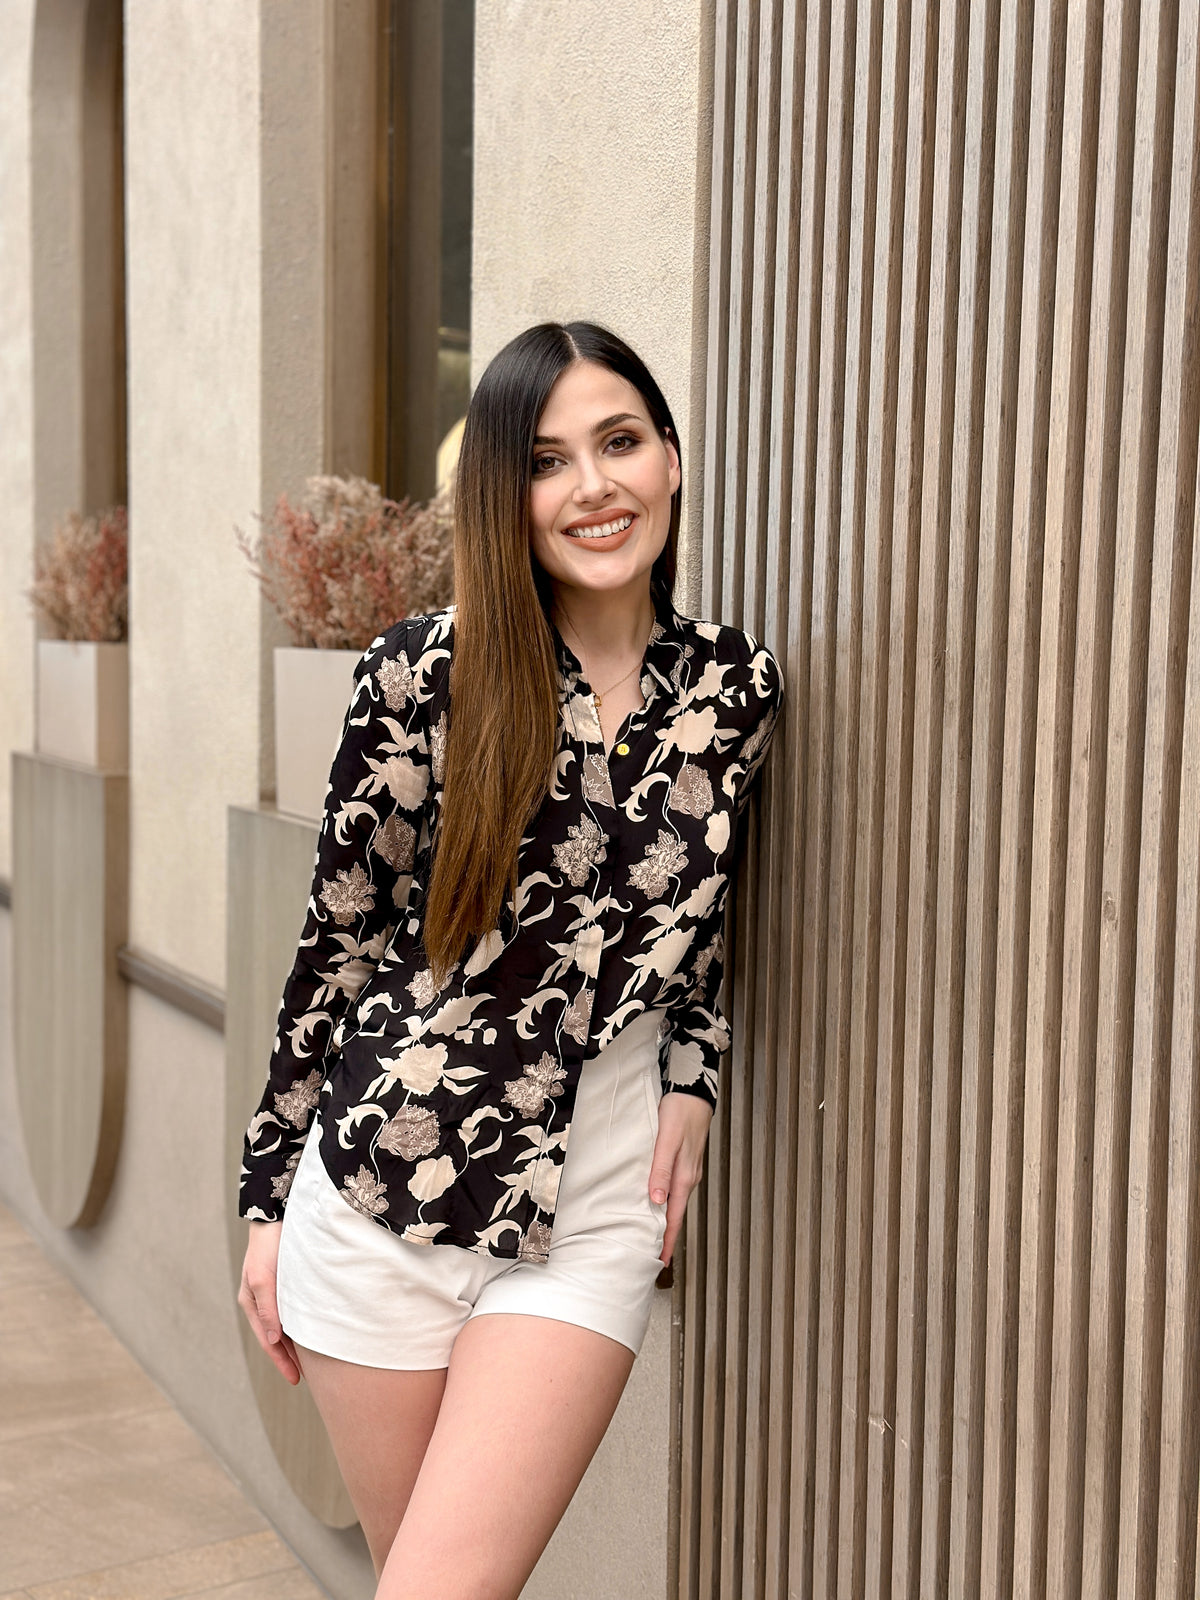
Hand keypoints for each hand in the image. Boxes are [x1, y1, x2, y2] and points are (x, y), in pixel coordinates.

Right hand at [237, 1220, 302, 1384]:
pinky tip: (311, 1330)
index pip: (269, 1341)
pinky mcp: (286, 1282)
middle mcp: (261, 1301)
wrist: (276, 1216)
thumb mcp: (263, 1278)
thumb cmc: (267, 1246)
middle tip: (304, 1377)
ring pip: (285, 1326)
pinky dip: (300, 1325)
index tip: (296, 1379)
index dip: (282, 1361)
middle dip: (288, 1358)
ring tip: (311, 1362)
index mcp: (251, 1303)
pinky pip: (292, 1311)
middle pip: (276, 1337)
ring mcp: (272, 1292)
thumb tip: (275, 1340)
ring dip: (295, 1344)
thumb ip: (268, 1309)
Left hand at [649, 1091, 713, 1267]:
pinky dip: (666, 1201)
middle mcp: (688, 1177)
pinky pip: (675, 1188)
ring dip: (665, 1219)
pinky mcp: (685, 1160)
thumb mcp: (667, 1139)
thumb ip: (661, 1169)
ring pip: (675, 1201)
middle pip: (675, 1213)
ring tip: (652, 1235)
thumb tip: (656, 1201)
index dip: (667, 1240)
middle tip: (653, 1256)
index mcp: (684, 1176)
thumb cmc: (680, 1111)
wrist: (694, 1090)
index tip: (660, 1262)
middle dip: (665, 1236)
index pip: (674, 1217)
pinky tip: (657, 1202)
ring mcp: (688, 1169)